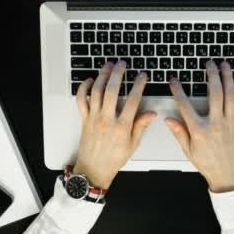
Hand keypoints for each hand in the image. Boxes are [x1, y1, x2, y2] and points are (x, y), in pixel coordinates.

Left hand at [74, 61, 156, 188]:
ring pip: (97, 91)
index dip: (138, 85)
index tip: (142, 76)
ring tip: (108, 66)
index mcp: (122, 127)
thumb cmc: (113, 158)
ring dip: (103, 76)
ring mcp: (94, 118)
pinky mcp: (84, 119)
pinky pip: (82, 100)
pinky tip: (91, 80)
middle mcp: (107, 120)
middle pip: (112, 90)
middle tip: (122, 64)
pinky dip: (85, 88)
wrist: (94, 169)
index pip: (133, 100)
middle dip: (118, 74)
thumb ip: (141, 126)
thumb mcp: (133, 144)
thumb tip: (152, 113)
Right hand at [165, 60, 233, 192]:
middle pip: (214, 92)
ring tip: (224, 65)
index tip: (174, 81)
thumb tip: (168, 119)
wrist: (229, 177)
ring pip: (230, 95)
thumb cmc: (209, 165)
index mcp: (199, 130)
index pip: (185, 105)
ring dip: (227, 77)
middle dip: (211, 74)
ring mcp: (230, 123)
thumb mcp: (189, 150)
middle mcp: (215, 124)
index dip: (178, 91)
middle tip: (208, 63)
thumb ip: (179, 132)